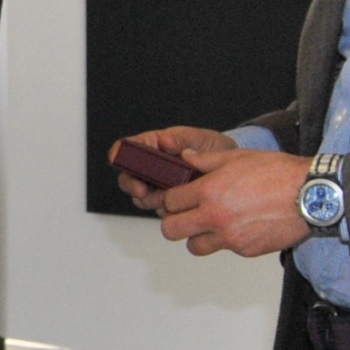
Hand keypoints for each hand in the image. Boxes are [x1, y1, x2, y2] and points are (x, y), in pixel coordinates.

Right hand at [109, 127, 233, 209]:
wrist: (231, 169)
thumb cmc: (212, 148)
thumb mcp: (199, 138)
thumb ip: (181, 139)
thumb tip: (165, 140)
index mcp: (153, 145)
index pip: (128, 148)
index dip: (119, 153)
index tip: (118, 159)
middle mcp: (151, 168)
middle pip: (129, 177)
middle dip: (133, 185)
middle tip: (142, 190)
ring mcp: (158, 186)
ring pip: (142, 197)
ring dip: (151, 200)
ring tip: (168, 198)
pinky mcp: (169, 202)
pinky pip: (160, 210)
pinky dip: (167, 211)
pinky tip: (180, 206)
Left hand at [153, 140, 312, 258]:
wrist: (310, 195)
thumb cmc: (278, 173)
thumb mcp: (238, 157)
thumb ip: (206, 159)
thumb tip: (185, 157)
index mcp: (209, 191)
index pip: (170, 202)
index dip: (171, 199)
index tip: (178, 197)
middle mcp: (215, 217)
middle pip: (171, 230)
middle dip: (174, 221)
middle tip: (185, 214)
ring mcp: (230, 237)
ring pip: (194, 246)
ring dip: (196, 236)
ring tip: (209, 224)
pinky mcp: (245, 250)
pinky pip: (224, 249)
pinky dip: (225, 241)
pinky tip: (238, 226)